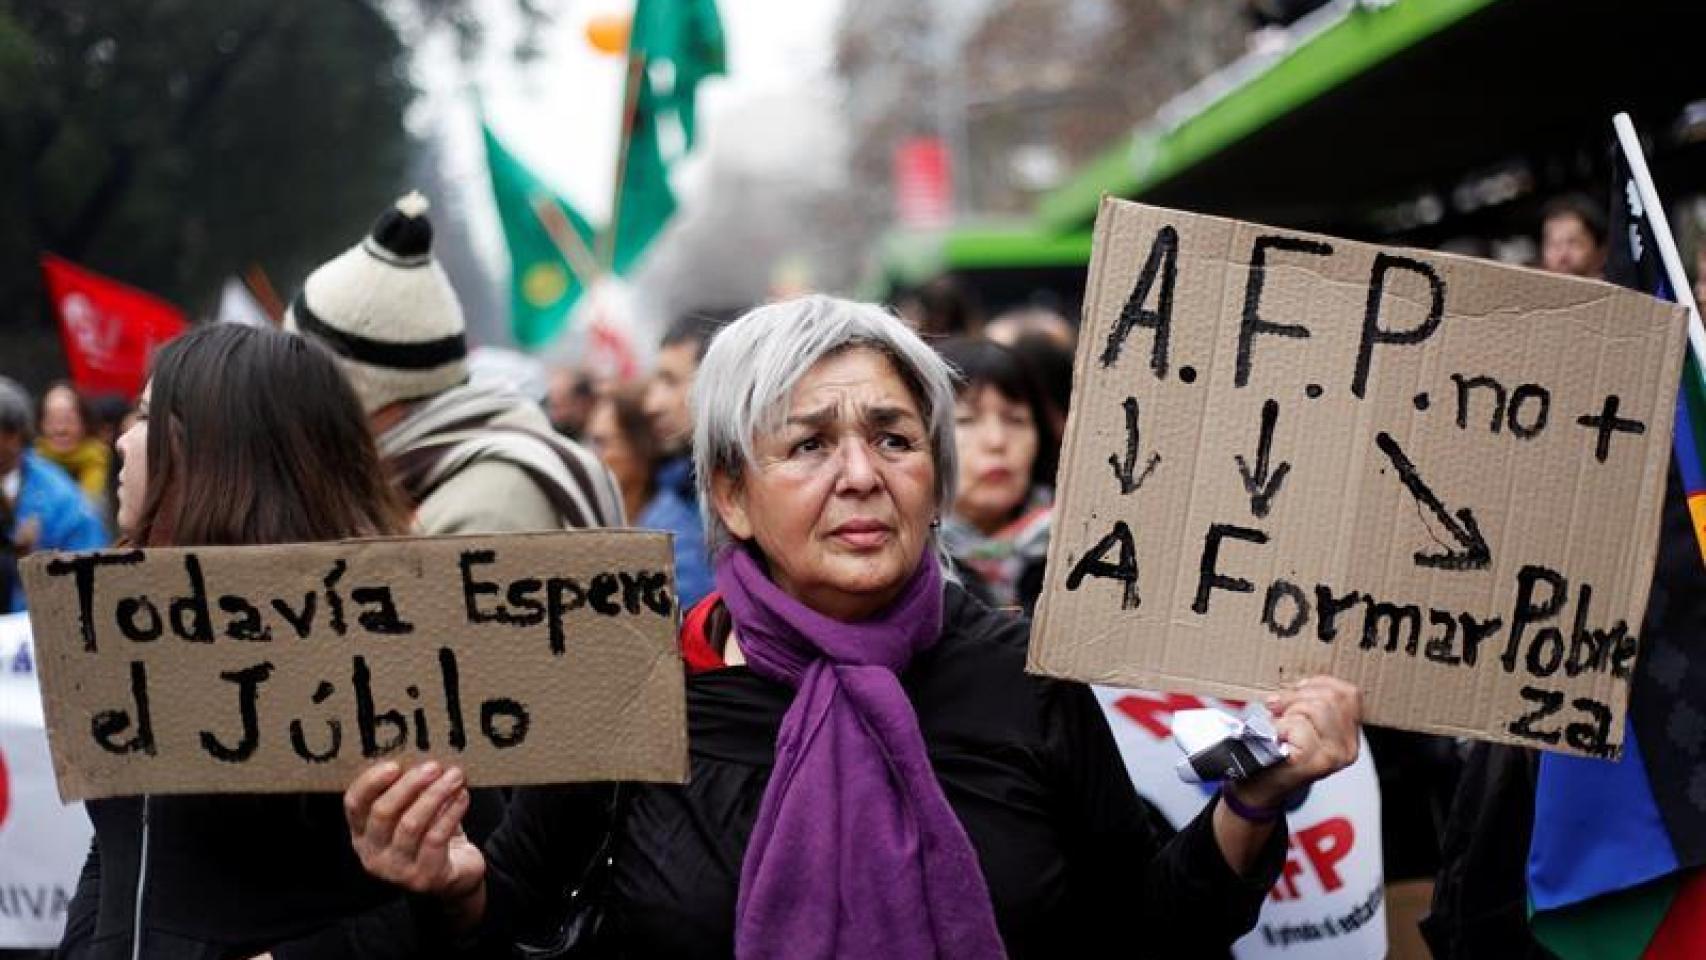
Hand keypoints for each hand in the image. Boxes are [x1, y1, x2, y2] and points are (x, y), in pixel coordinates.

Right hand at [345, 760, 485, 900]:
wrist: (455, 875)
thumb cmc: (430, 833)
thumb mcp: (411, 812)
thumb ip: (407, 790)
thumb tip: (421, 752)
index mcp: (362, 833)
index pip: (354, 804)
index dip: (371, 782)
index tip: (395, 764)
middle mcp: (372, 854)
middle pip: (383, 812)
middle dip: (410, 785)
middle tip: (434, 766)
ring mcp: (396, 870)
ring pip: (411, 824)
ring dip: (435, 795)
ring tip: (455, 776)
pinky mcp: (424, 877)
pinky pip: (436, 838)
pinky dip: (451, 813)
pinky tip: (463, 796)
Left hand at [1234, 676, 1361, 807]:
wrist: (1257, 787)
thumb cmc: (1275, 752)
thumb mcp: (1301, 721)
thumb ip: (1311, 701)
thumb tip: (1302, 683)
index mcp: (1348, 735)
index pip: (1349, 693)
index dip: (1318, 684)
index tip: (1296, 692)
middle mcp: (1347, 748)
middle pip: (1331, 697)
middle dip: (1298, 697)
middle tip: (1279, 710)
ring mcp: (1333, 757)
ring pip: (1316, 707)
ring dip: (1288, 711)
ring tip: (1279, 726)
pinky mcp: (1313, 763)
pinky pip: (1298, 725)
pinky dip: (1280, 725)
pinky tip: (1275, 738)